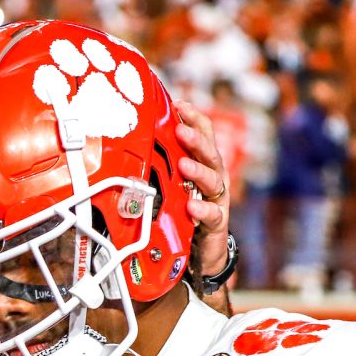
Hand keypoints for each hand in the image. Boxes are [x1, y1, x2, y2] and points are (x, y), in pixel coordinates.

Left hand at [174, 100, 229, 275]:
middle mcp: (213, 178)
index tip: (179, 104)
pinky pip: (211, 214)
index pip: (204, 134)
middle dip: (195, 139)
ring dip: (198, 170)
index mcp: (203, 164)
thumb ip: (163, 164)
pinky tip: (191, 206)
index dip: (194, 118)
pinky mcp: (216, 223)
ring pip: (212, 180)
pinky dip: (202, 209)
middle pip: (209, 153)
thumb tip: (139, 140)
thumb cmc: (184, 212)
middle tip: (180, 129)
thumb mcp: (172, 184)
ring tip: (184, 165)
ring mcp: (216, 200)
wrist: (200, 251)